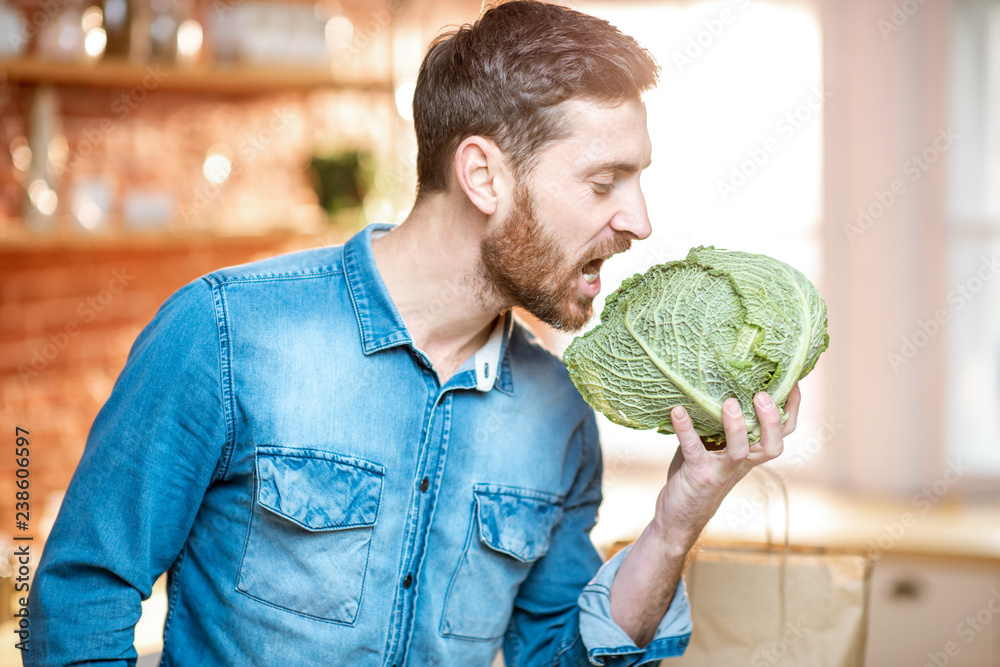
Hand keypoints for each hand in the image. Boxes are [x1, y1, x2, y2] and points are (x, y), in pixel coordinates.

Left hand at [651, 384, 801, 545]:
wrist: (678, 517)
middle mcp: (742, 463)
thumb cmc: (697, 474)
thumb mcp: (712, 445)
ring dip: (737, 427)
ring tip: (729, 402)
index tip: (792, 381)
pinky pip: (693, 450)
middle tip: (763, 394)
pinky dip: (685, 429)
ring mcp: (721, 471)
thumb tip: (713, 381)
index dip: (791, 409)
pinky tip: (677, 411)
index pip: (782, 433)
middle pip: (772, 445)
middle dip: (772, 420)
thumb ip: (717, 420)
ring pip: (740, 451)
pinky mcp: (698, 475)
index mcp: (751, 454)